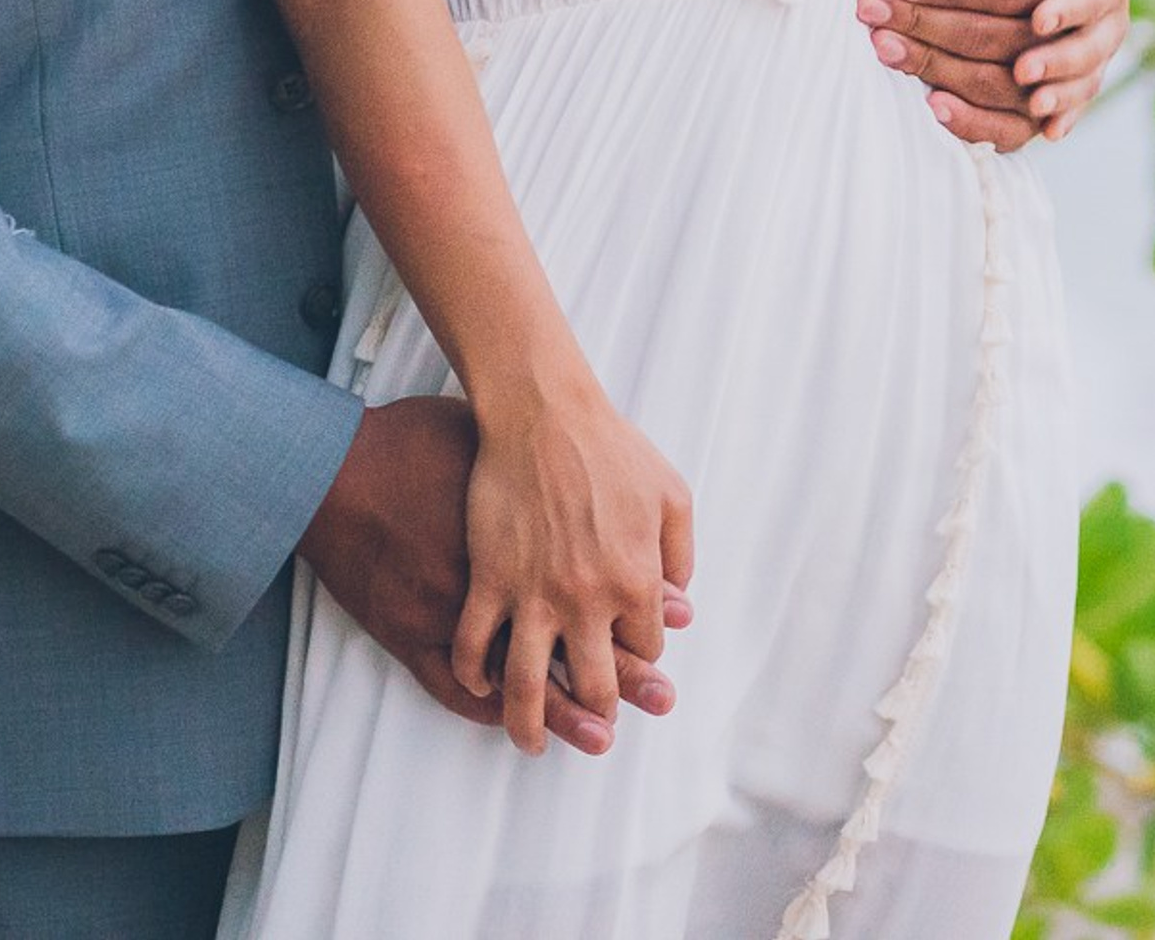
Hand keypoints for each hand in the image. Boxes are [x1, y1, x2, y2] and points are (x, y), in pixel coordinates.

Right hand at [456, 377, 694, 757]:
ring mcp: (533, 595)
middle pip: (595, 685)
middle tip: (595, 731)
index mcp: (636, 580)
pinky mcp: (488, 580)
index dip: (642, 655)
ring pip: (528, 688)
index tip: (631, 655)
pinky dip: (473, 677)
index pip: (647, 646)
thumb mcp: (671, 493)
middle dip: (598, 713)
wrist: (544, 413)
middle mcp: (587, 601)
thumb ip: (680, 552)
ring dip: (530, 725)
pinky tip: (480, 687)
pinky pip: (474, 647)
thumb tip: (680, 598)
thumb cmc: (610, 446)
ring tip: (530, 741)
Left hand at [856, 0, 1132, 147]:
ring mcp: (1082, 75)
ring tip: (898, 58)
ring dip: (952, 77)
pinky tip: (938, 111)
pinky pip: (1021, 129)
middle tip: (880, 14)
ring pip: (1014, 89)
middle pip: (1012, 40)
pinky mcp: (1060, 108)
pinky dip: (979, 124)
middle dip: (940, 28)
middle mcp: (1101, 33)